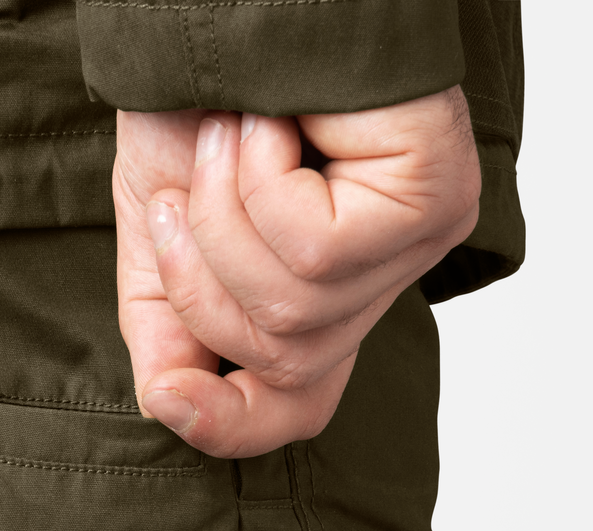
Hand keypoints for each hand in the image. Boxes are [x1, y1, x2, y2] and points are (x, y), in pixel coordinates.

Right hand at [114, 88, 480, 457]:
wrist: (225, 2)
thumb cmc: (203, 96)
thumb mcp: (162, 226)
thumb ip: (168, 324)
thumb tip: (170, 403)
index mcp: (318, 295)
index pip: (297, 407)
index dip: (232, 427)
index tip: (172, 399)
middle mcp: (378, 280)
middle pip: (280, 358)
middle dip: (202, 272)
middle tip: (191, 181)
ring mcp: (414, 243)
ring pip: (295, 310)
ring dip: (227, 212)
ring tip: (235, 134)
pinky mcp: (431, 199)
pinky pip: (319, 253)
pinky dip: (264, 181)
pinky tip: (275, 124)